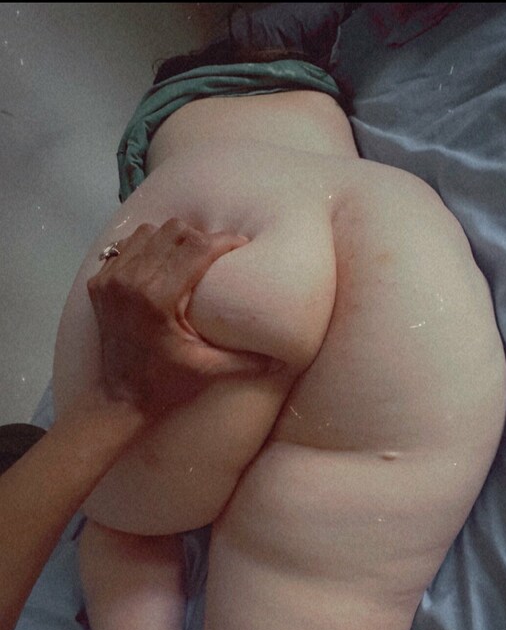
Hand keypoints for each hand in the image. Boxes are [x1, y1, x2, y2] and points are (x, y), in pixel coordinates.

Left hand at [87, 219, 273, 414]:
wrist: (119, 398)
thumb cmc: (165, 384)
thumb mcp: (208, 369)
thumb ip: (246, 360)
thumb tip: (283, 360)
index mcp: (158, 298)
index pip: (197, 248)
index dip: (224, 241)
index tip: (240, 245)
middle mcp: (131, 281)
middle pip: (174, 231)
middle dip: (201, 237)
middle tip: (217, 253)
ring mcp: (111, 279)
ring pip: (149, 232)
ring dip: (172, 239)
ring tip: (188, 256)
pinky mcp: (99, 282)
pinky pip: (126, 246)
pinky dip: (146, 248)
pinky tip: (160, 263)